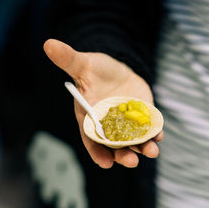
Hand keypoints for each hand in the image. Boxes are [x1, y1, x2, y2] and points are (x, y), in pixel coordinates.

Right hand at [43, 39, 162, 168]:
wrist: (117, 68)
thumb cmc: (96, 70)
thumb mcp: (84, 64)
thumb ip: (69, 59)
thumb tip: (49, 44)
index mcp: (90, 117)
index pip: (92, 139)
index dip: (98, 152)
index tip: (106, 163)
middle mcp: (109, 125)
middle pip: (115, 146)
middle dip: (123, 155)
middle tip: (131, 161)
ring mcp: (127, 123)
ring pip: (135, 142)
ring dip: (143, 148)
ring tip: (151, 151)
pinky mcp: (143, 117)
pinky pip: (149, 129)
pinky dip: (155, 133)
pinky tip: (159, 135)